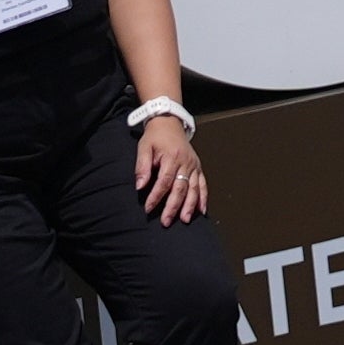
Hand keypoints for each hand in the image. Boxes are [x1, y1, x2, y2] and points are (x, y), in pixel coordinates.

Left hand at [130, 108, 208, 225]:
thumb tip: (140, 186)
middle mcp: (185, 162)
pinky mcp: (198, 168)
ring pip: (193, 188)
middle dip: (173, 206)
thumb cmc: (155, 137)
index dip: (156, 196)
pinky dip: (203, 198)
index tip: (148, 208)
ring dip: (189, 205)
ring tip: (184, 219)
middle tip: (166, 221)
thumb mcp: (144, 148)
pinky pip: (202, 184)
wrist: (169, 123)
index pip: (164, 181)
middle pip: (180, 188)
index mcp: (171, 157)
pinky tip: (201, 211)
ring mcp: (194, 166)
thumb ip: (142, 167)